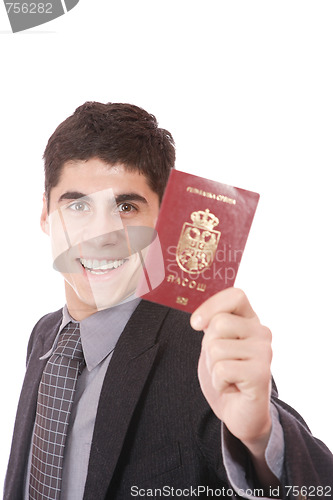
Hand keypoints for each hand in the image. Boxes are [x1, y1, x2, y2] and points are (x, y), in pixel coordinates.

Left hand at [191, 288, 272, 451]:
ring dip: (213, 368)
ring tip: (228, 377)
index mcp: (250, 320)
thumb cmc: (226, 375)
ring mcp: (264, 352)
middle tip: (221, 363)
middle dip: (209, 347)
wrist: (239, 413)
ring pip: (216, 348)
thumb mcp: (215, 343)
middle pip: (219, 323)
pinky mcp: (261, 374)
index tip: (196, 324)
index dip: (212, 305)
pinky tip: (232, 387)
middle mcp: (262, 333)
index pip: (236, 295)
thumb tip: (199, 318)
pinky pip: (222, 369)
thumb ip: (212, 325)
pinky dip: (219, 382)